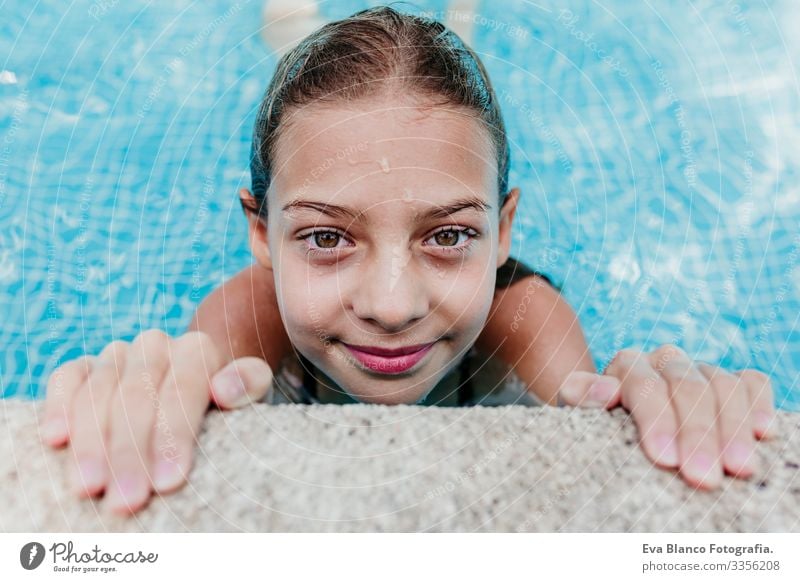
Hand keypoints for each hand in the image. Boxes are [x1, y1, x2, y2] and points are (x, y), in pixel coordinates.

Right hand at [40, 330, 272, 514]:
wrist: (197, 386)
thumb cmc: (226, 405)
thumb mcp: (251, 394)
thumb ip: (249, 383)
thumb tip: (224, 390)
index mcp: (197, 349)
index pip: (185, 386)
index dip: (174, 434)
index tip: (169, 483)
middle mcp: (156, 345)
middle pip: (138, 393)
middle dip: (130, 451)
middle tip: (125, 501)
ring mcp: (118, 354)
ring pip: (100, 388)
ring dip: (91, 441)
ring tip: (87, 488)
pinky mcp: (85, 367)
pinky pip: (66, 378)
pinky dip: (59, 405)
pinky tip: (55, 439)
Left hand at [557, 344, 775, 488]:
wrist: (614, 420)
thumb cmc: (594, 424)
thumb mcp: (576, 412)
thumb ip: (581, 396)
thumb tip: (604, 391)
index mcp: (627, 364)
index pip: (644, 386)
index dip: (656, 421)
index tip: (664, 460)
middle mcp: (665, 360)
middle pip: (687, 388)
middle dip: (697, 435)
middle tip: (704, 478)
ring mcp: (699, 369)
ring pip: (722, 385)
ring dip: (734, 428)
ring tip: (739, 469)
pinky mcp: (728, 382)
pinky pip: (751, 383)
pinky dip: (759, 404)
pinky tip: (764, 433)